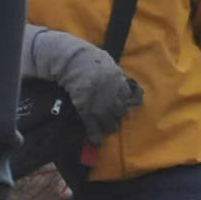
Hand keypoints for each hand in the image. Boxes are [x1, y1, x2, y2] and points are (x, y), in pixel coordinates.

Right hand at [23, 27, 141, 142]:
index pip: (128, 98)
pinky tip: (97, 141)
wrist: (72, 61)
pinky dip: (95, 135)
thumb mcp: (108, 62)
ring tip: (108, 130)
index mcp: (119, 83)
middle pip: (120, 111)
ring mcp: (99, 104)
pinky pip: (92, 125)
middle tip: (115, 117)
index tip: (125, 105)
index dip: (127, 102)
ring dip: (109, 127)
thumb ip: (116, 73)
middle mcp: (113, 96)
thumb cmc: (89, 57)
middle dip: (118, 116)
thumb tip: (122, 80)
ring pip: (109, 121)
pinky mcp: (86, 109)